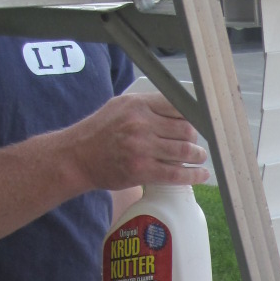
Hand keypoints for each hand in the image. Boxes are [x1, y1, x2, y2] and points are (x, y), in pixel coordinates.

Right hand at [69, 92, 208, 192]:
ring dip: (198, 156)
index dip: (192, 117)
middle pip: (185, 129)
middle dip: (195, 138)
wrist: (77, 156)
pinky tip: (202, 174)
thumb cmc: (101, 132)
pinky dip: (194, 175)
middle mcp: (140, 123)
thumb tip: (179, 109)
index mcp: (137, 105)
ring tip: (199, 157)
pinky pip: (177, 173)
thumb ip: (147, 107)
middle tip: (197, 144)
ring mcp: (142, 147)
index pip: (177, 106)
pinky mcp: (142, 170)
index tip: (198, 123)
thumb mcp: (120, 107)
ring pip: (185, 151)